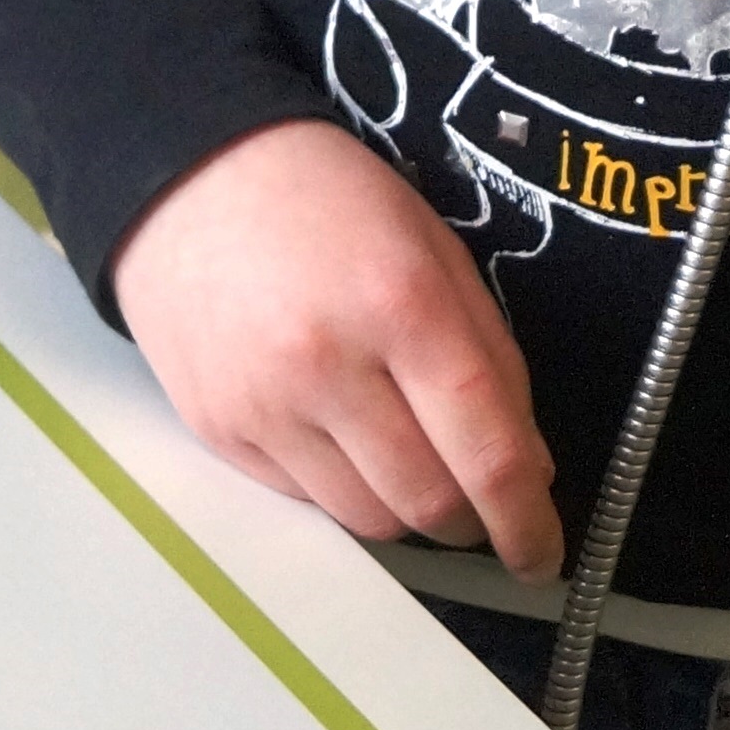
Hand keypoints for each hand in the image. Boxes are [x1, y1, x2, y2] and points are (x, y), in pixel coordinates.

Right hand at [108, 117, 562, 577]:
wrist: (187, 175)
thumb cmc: (326, 199)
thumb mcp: (434, 249)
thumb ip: (492, 357)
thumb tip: (528, 469)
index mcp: (402, 306)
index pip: (487, 453)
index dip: (528, 523)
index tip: (542, 554)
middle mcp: (328, 366)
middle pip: (426, 504)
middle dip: (469, 522)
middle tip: (477, 499)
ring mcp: (263, 405)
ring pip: (365, 519)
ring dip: (404, 509)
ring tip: (404, 455)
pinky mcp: (217, 430)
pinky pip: (303, 500)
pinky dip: (339, 487)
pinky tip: (336, 431)